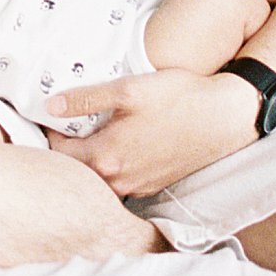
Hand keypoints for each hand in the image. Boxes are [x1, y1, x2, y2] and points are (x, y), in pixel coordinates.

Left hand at [47, 67, 262, 196]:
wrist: (224, 117)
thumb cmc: (178, 98)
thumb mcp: (128, 90)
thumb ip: (86, 99)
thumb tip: (51, 106)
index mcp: (106, 158)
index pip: (59, 151)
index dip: (52, 130)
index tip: (53, 114)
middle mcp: (119, 181)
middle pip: (77, 168)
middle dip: (68, 147)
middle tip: (67, 122)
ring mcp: (138, 186)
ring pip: (99, 176)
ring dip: (91, 157)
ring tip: (92, 131)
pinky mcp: (154, 185)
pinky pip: (121, 178)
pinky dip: (113, 164)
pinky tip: (121, 141)